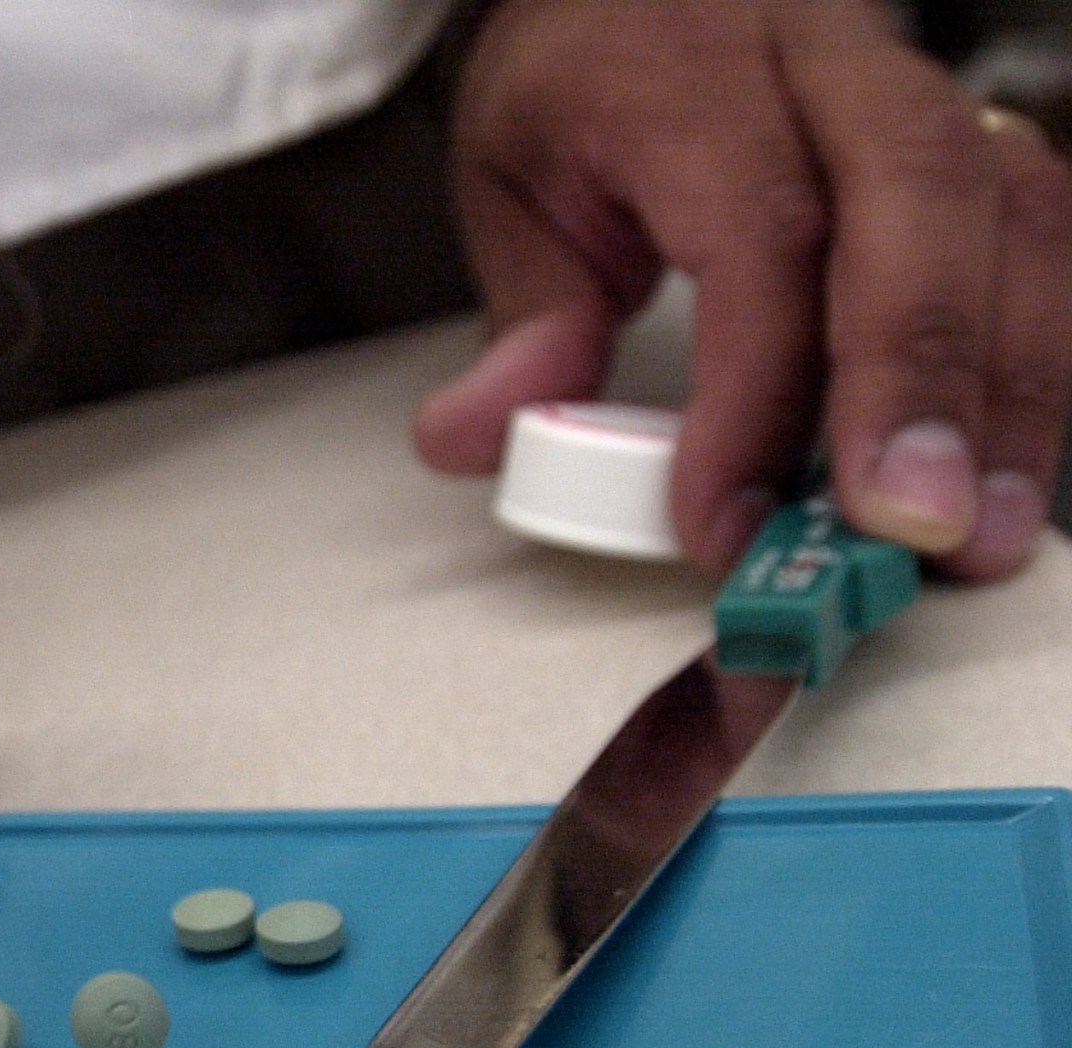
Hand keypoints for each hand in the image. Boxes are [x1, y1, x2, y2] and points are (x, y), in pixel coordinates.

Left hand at [414, 0, 1069, 580]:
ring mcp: (922, 94)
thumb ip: (524, 319)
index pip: (756, 234)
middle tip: (904, 528)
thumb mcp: (512, 182)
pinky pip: (1045, 237)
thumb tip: (478, 437)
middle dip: (921, 380)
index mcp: (690, 78)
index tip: (724, 520)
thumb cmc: (590, 81)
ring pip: (1014, 217)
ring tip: (977, 534)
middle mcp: (829, 68)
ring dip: (1008, 390)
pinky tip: (1010, 464)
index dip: (754, 393)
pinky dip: (1037, 357)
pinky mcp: (978, 142)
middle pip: (920, 201)